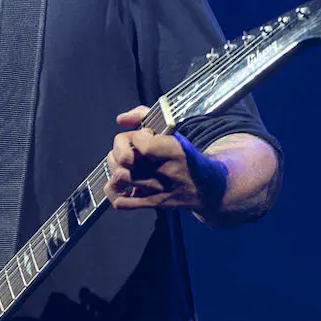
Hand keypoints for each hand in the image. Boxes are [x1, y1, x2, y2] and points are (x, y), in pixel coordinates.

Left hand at [104, 106, 226, 215]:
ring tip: (122, 162)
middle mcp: (165, 172)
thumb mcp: (174, 131)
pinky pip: (121, 202)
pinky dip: (113, 191)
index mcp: (174, 151)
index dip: (136, 136)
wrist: (206, 188)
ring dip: (114, 166)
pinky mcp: (152, 203)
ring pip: (120, 177)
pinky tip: (119, 183)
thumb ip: (145, 116)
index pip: (141, 142)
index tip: (144, 136)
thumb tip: (121, 119)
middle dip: (119, 149)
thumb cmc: (186, 156)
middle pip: (125, 159)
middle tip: (126, 149)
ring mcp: (157, 190)